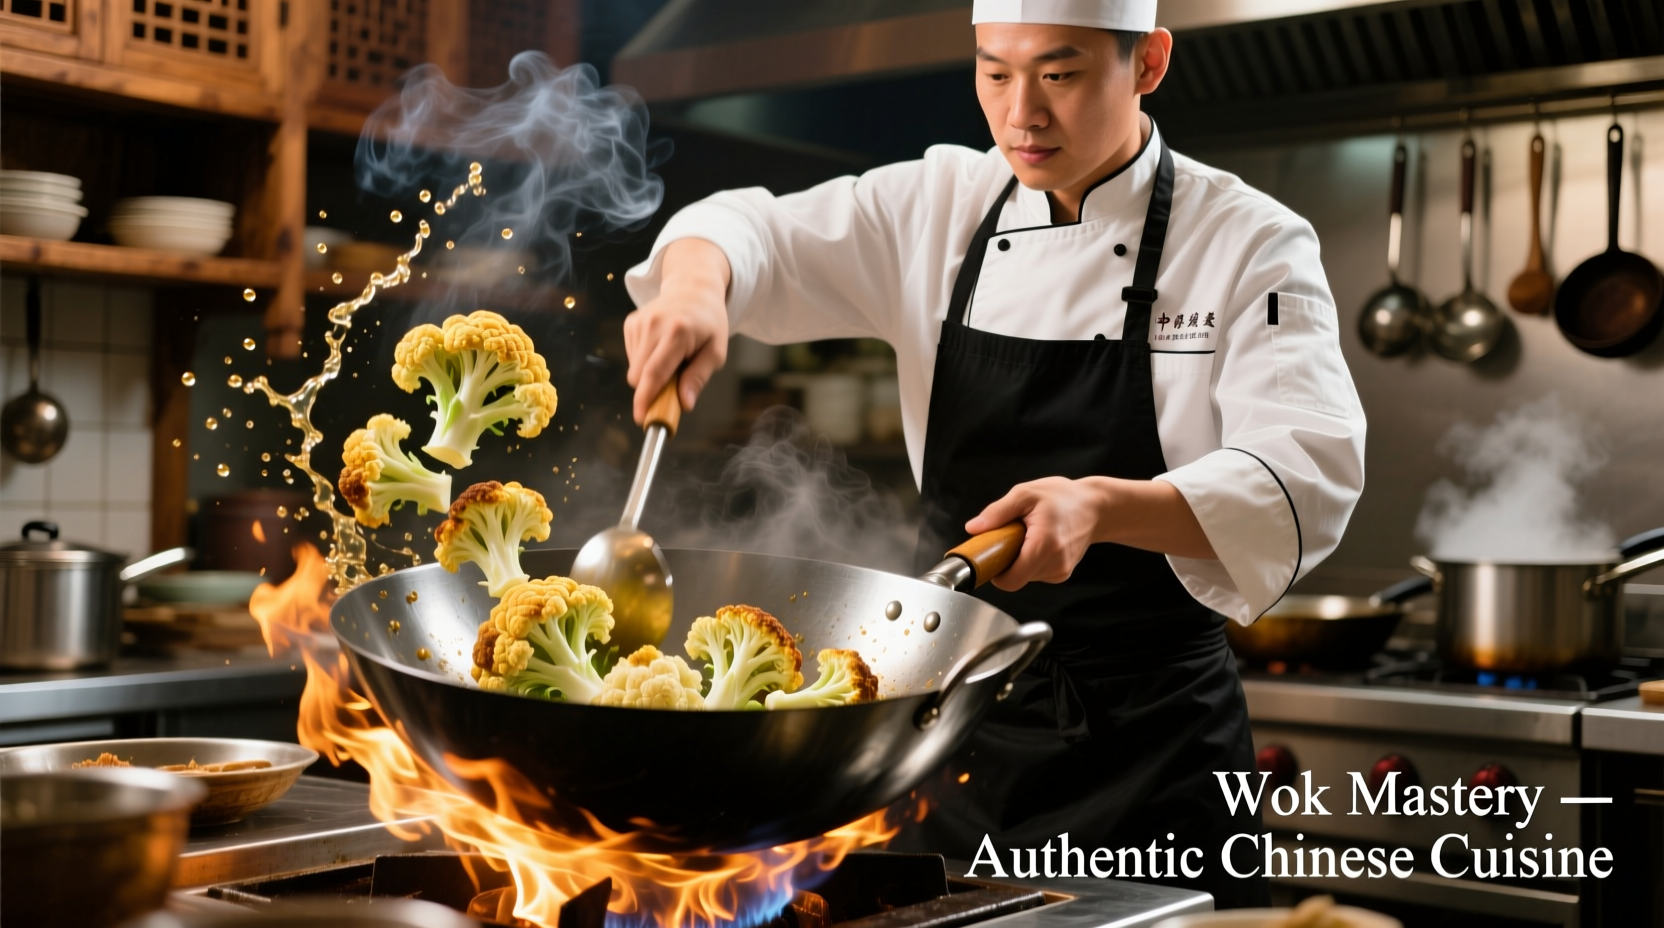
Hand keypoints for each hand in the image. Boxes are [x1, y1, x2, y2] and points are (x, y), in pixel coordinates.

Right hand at [623, 239, 731, 423]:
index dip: (645, 399)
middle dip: (652, 389)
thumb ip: (699, 377)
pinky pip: (632, 357)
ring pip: (634, 369)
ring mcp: (639, 322)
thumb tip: (684, 403)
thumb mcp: (716, 351)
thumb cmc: (709, 322)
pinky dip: (645, 361)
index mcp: (677, 333)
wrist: (693, 287)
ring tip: (671, 358)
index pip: (655, 372)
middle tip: (673, 385)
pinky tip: (660, 348)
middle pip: (639, 376)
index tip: (641, 418)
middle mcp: (654, 325)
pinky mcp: (630, 323)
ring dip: (650, 374)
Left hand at [965, 477, 1103, 590]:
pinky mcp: (1063, 573)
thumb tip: (974, 528)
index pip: (1011, 580)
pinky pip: (1037, 573)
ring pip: (1026, 576)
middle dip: (1007, 561)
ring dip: (1020, 560)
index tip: (991, 556)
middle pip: (1017, 578)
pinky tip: (1040, 542)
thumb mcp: (1026, 494)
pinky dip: (1032, 561)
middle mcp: (1056, 563)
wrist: (1096, 507)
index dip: (995, 572)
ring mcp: (1061, 570)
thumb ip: (998, 512)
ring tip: (1029, 536)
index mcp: (1044, 545)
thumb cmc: (1062, 497)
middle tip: (1011, 538)